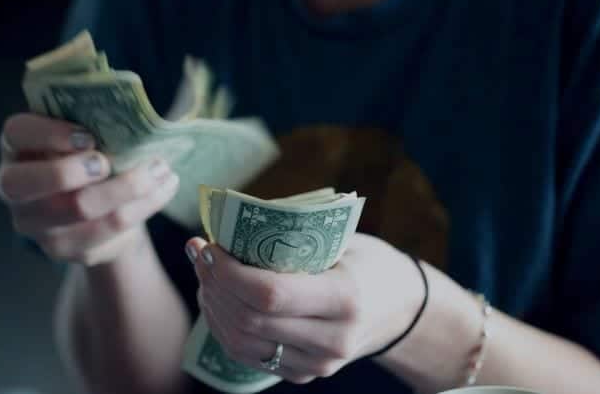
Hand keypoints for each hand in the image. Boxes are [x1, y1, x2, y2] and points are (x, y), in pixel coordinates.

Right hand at [0, 113, 179, 265]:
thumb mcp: (84, 133)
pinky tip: (164, 187)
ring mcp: (35, 224)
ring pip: (78, 208)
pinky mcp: (64, 248)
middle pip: (25, 184)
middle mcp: (13, 188)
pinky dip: (143, 205)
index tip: (88, 136)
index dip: (49, 134)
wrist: (100, 210)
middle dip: (70, 171)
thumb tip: (134, 112)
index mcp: (16, 147)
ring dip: (127, 186)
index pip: (17, 133)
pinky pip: (107, 229)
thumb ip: (94, 122)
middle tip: (107, 162)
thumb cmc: (90, 156)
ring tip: (161, 169)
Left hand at [186, 233, 424, 383]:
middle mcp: (332, 340)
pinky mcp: (303, 374)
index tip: (209, 245)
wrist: (400, 309)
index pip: (270, 294)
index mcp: (345, 298)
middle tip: (199, 254)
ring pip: (241, 343)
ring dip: (212, 305)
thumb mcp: (342, 241)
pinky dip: (223, 326)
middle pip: (249, 320)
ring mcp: (318, 364)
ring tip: (205, 274)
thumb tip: (227, 225)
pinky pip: (248, 356)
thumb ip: (292, 237)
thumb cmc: (367, 262)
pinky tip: (217, 299)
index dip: (228, 272)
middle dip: (213, 284)